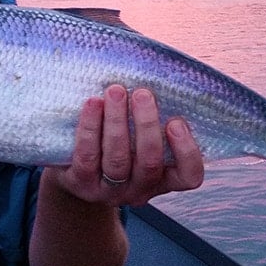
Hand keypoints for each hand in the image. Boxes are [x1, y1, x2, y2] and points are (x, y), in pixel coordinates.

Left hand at [46, 85, 204, 206]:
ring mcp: (110, 191)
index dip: (187, 151)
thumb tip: (161, 73)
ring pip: (117, 160)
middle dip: (146, 125)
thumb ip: (156, 115)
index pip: (189, 176)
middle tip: (142, 93)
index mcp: (164, 178)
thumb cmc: (120, 141)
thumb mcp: (141, 135)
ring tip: (115, 91)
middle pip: (149, 163)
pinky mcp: (81, 184)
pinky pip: (87, 157)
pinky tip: (93, 103)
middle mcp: (140, 189)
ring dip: (117, 122)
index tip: (176, 121)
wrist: (76, 170)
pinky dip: (90, 128)